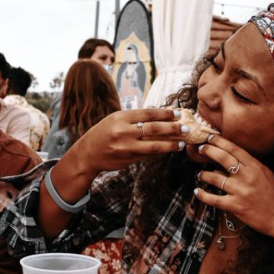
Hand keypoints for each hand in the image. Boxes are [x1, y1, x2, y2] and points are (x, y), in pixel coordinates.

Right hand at [66, 108, 186, 176]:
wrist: (87, 154)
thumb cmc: (103, 133)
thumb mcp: (115, 120)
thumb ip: (135, 118)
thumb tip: (160, 117)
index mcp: (121, 118)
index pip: (148, 114)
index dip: (165, 113)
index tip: (178, 113)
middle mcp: (123, 132)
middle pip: (154, 129)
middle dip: (173, 128)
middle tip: (186, 128)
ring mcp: (126, 148)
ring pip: (153, 146)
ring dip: (170, 145)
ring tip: (181, 143)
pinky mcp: (128, 160)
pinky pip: (147, 156)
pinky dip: (159, 152)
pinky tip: (168, 150)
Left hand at [192, 135, 273, 237]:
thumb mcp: (265, 174)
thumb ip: (249, 166)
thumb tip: (227, 160)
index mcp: (255, 166)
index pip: (234, 149)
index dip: (220, 141)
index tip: (210, 137)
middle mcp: (247, 176)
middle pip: (223, 158)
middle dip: (208, 151)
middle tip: (200, 149)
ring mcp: (240, 191)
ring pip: (215, 178)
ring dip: (204, 174)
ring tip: (200, 174)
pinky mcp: (235, 206)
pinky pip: (214, 199)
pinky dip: (203, 195)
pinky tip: (197, 191)